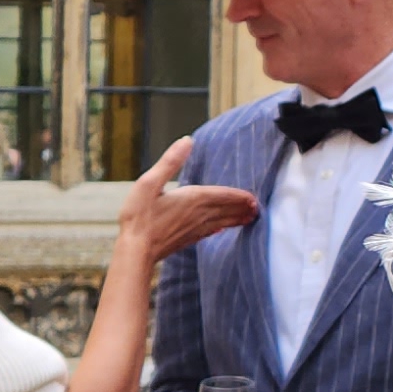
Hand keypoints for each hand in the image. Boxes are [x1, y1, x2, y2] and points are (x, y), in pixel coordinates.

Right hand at [117, 140, 258, 262]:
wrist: (135, 250)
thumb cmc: (139, 216)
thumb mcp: (149, 182)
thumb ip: (170, 162)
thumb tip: (187, 141)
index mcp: (193, 199)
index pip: (222, 195)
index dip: (238, 196)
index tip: (253, 198)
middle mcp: (198, 215)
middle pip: (226, 209)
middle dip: (242, 208)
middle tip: (257, 208)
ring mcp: (194, 230)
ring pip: (221, 222)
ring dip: (236, 219)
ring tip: (248, 219)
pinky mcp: (186, 240)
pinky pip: (209, 233)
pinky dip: (220, 229)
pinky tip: (220, 230)